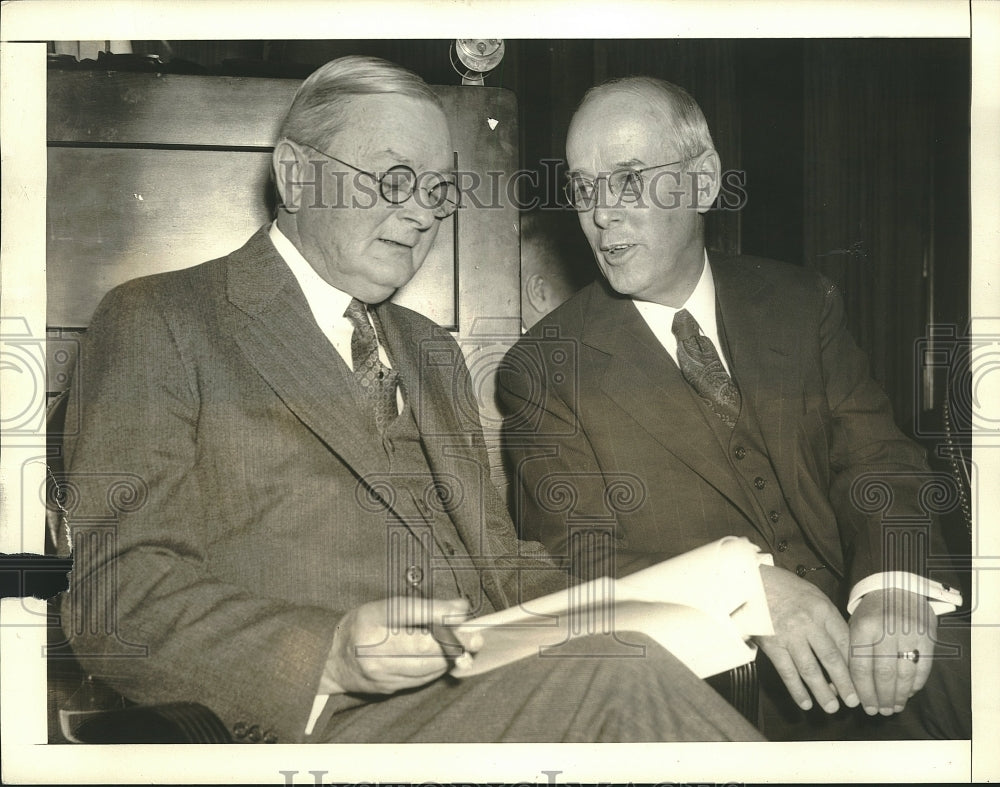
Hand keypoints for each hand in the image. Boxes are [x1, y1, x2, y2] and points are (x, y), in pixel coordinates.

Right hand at [319, 596, 478, 694]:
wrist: (333, 659)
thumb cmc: (364, 625)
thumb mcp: (386, 607)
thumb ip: (423, 607)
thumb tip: (460, 607)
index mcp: (371, 618)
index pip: (409, 612)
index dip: (439, 613)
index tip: (462, 611)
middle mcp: (372, 646)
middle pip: (422, 645)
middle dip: (454, 642)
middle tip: (475, 638)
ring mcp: (379, 671)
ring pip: (425, 667)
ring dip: (450, 658)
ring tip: (465, 649)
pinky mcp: (387, 687)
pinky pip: (421, 679)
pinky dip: (437, 669)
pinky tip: (445, 661)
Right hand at [754, 564, 859, 712]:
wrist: (751, 581)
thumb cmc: (783, 587)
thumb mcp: (813, 595)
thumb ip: (828, 619)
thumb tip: (844, 647)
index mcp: (823, 610)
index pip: (846, 642)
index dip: (855, 664)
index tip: (863, 680)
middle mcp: (808, 623)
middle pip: (832, 659)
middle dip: (845, 684)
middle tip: (853, 701)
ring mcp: (789, 635)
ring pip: (810, 670)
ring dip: (823, 692)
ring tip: (832, 708)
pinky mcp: (772, 644)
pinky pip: (787, 672)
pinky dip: (797, 690)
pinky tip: (805, 702)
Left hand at [849, 588, 935, 715]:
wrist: (897, 586)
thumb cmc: (871, 612)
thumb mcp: (854, 625)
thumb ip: (851, 653)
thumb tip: (845, 686)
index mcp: (863, 627)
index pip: (860, 666)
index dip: (862, 690)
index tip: (863, 706)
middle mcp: (886, 631)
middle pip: (883, 674)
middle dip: (880, 697)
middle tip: (879, 711)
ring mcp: (909, 634)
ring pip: (904, 674)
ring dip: (899, 696)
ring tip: (893, 707)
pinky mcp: (927, 637)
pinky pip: (923, 668)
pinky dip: (915, 685)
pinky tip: (908, 694)